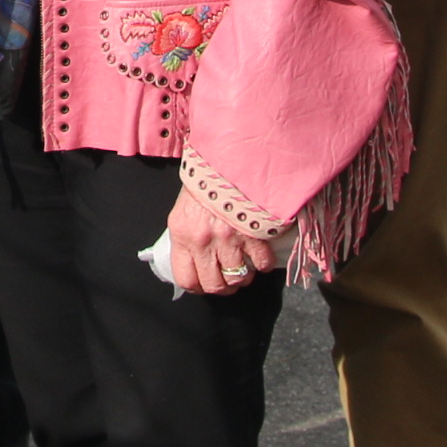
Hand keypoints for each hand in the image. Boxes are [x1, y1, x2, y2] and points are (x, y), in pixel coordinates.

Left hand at [163, 182, 280, 295]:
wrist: (227, 158)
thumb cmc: (204, 182)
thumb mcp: (183, 210)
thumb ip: (185, 238)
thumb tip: (192, 262)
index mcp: (182, 234)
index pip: (185, 279)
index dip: (196, 287)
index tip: (203, 285)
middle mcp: (204, 241)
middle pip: (214, 285)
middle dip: (223, 288)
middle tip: (227, 281)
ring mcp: (229, 239)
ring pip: (238, 278)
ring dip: (243, 277)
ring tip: (244, 268)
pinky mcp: (253, 233)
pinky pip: (262, 263)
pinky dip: (263, 265)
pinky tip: (260, 256)